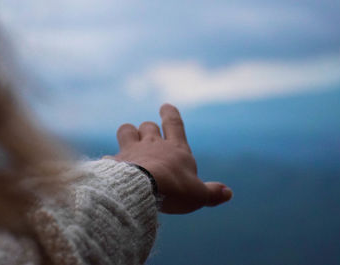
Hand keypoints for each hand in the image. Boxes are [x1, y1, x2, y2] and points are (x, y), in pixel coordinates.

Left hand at [106, 103, 232, 213]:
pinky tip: (111, 167)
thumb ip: (212, 193)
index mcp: (176, 149)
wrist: (141, 188)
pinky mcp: (115, 162)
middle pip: (148, 126)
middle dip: (149, 127)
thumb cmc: (174, 189)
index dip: (170, 114)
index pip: (174, 124)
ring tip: (130, 139)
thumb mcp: (198, 194)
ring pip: (127, 130)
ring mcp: (132, 151)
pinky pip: (110, 157)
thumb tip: (229, 193)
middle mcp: (153, 145)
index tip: (166, 106)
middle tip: (149, 130)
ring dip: (129, 133)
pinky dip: (111, 161)